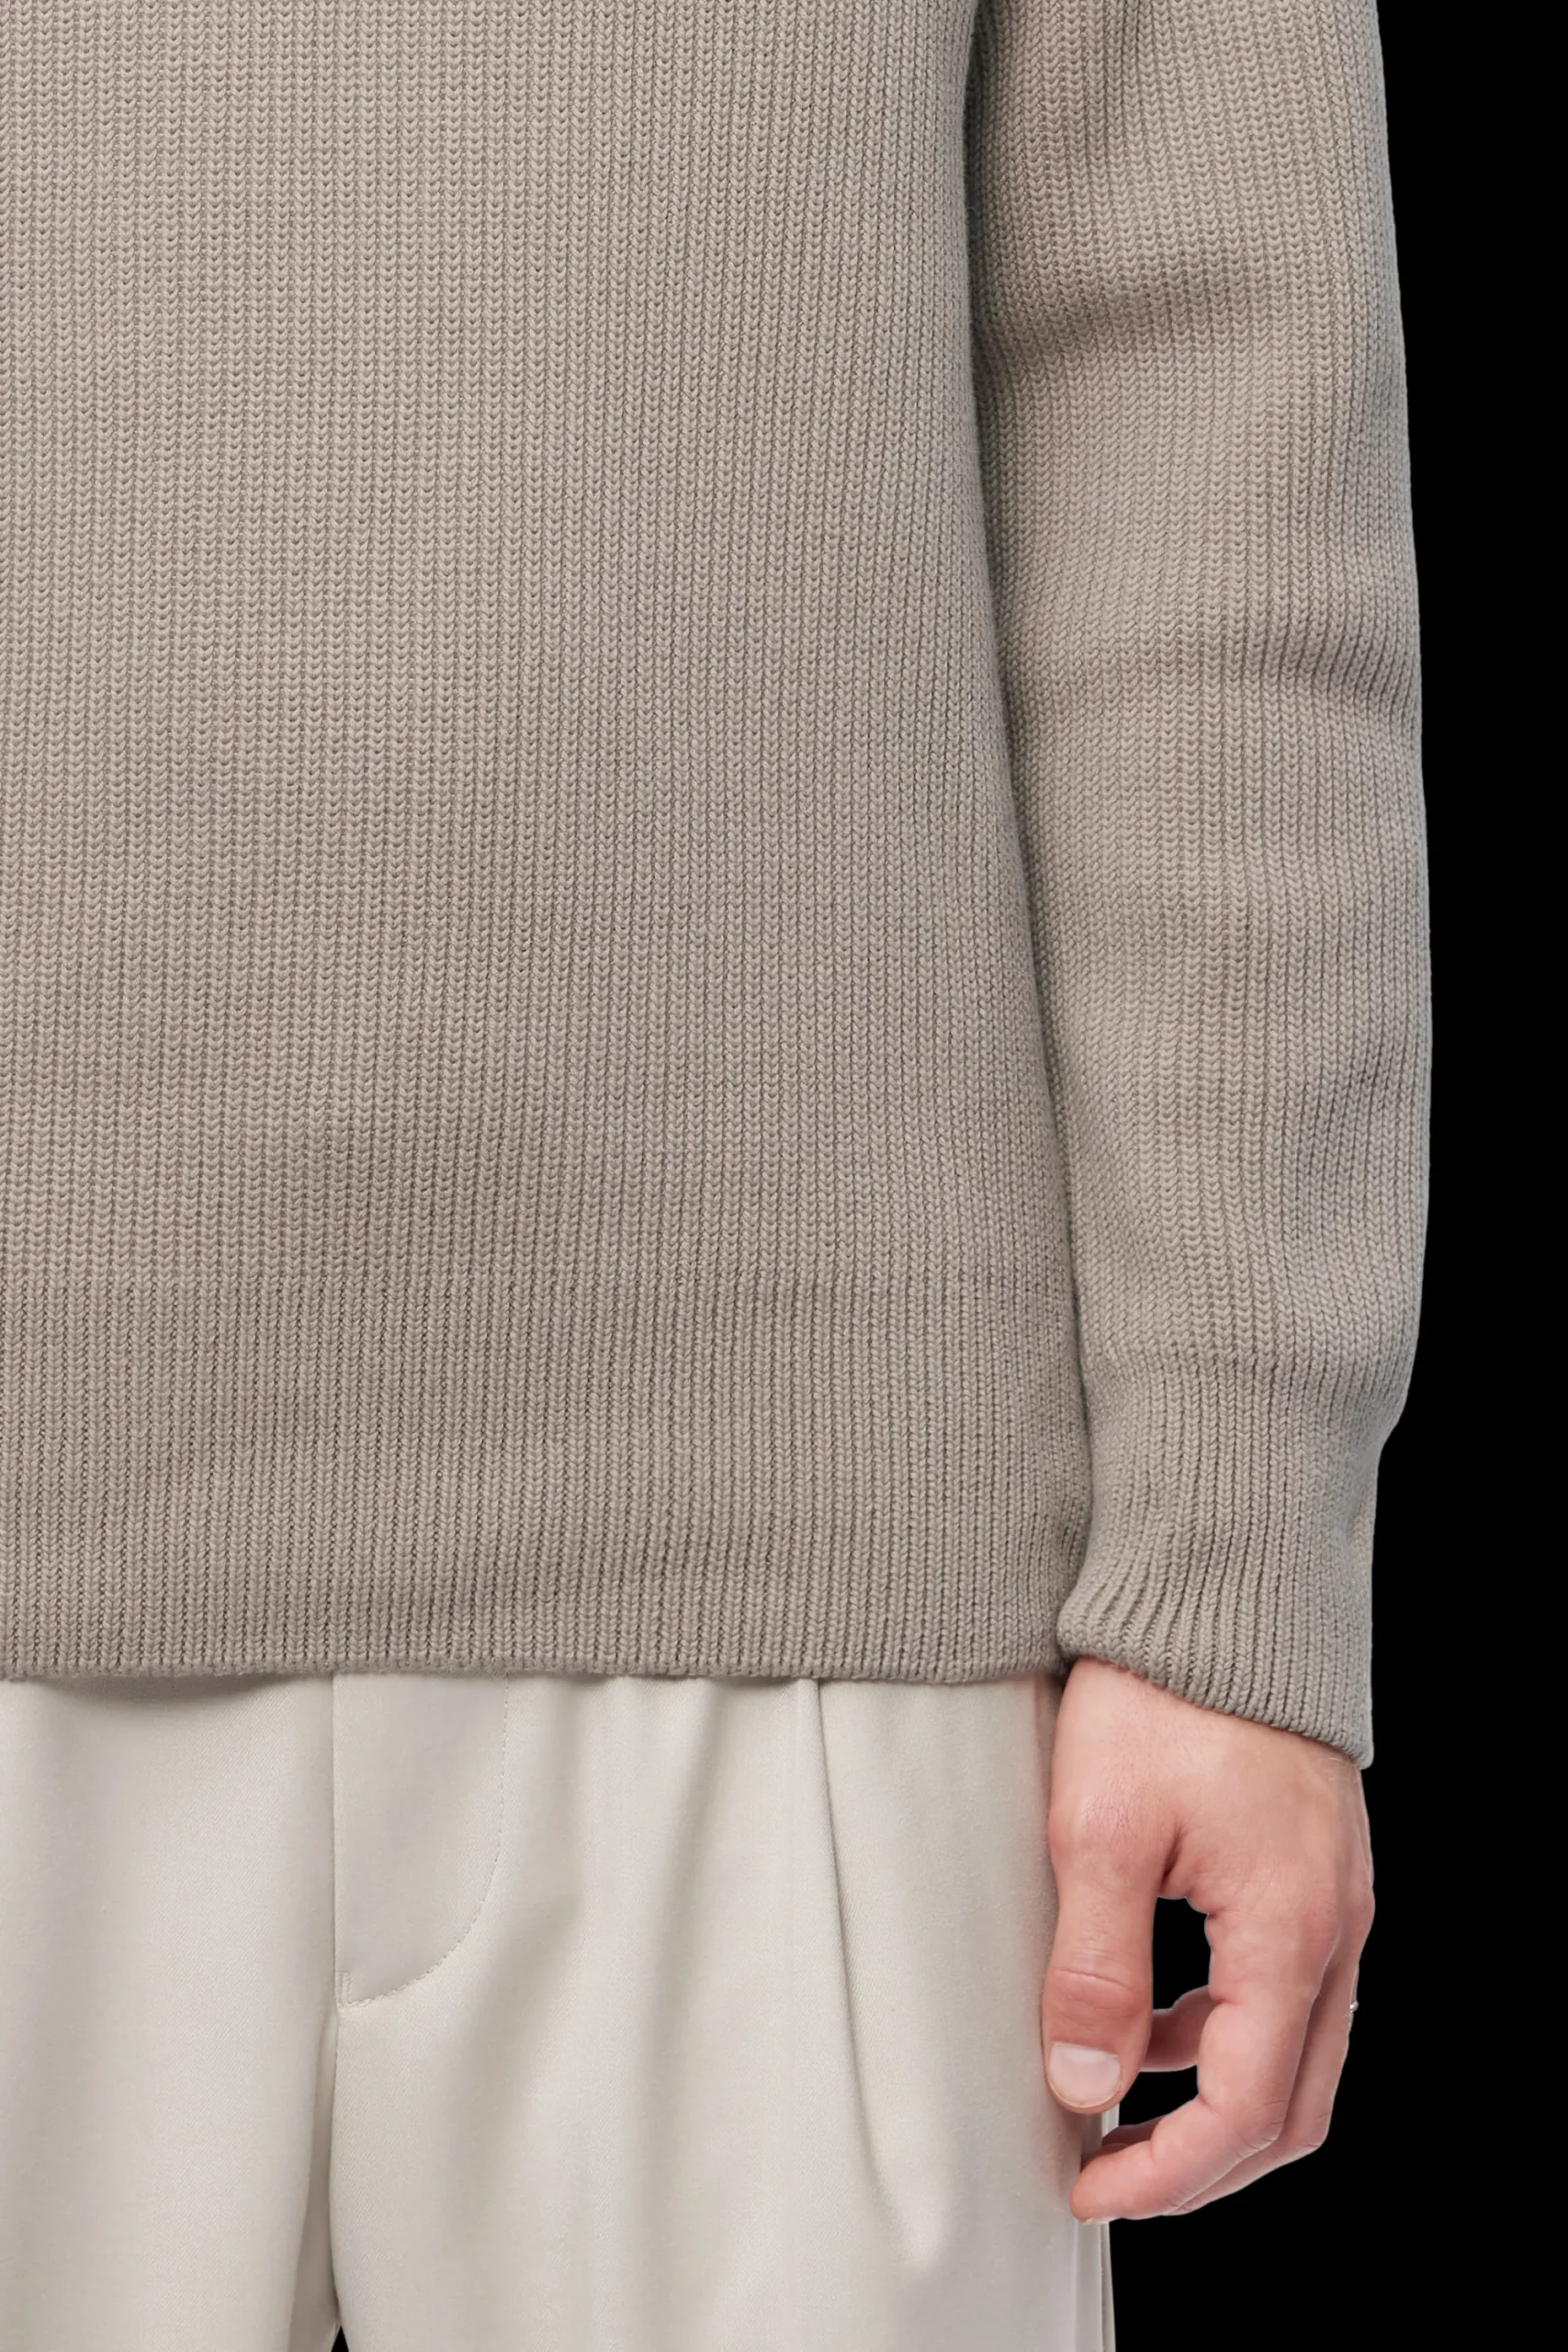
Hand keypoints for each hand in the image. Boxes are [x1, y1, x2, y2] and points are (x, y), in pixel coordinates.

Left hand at [1041, 1657, 1373, 2219]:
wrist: (1222, 1584)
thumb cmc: (1162, 1690)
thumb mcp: (1100, 1831)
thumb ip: (1097, 1970)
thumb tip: (1085, 2089)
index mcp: (1288, 1929)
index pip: (1244, 2109)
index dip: (1166, 2173)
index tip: (1088, 2186)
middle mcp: (1333, 1925)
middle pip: (1292, 2106)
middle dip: (1202, 2163)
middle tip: (1110, 2175)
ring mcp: (1336, 1896)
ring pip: (1298, 2052)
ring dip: (1214, 2099)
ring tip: (1116, 2101)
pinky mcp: (1316, 1867)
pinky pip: (1290, 1990)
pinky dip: (1226, 2031)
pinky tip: (1155, 2013)